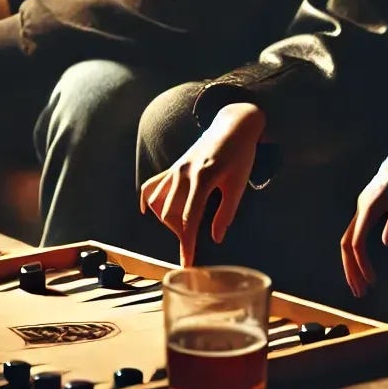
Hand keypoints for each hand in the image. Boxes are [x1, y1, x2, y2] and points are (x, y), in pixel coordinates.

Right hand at [139, 102, 265, 266]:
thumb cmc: (240, 155)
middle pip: (170, 212)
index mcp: (204, 177)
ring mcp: (176, 168)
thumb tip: (215, 238)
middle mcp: (184, 172)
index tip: (187, 262)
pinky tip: (148, 212)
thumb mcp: (238, 185)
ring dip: (167, 219)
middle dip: (180, 232)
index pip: (190, 217)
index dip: (188, 242)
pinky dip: (147, 200)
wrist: (234, 126)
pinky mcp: (174, 167)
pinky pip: (151, 185)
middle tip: (193, 243)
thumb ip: (226, 213)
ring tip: (183, 225)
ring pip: (158, 202)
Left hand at [340, 144, 387, 297]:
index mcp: (367, 209)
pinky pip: (359, 241)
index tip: (363, 281)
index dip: (355, 261)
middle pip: (347, 244)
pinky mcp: (368, 209)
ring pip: (349, 245)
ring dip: (353, 269)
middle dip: (350, 270)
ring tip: (362, 288)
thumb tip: (385, 244)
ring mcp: (362, 208)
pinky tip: (370, 275)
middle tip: (358, 292)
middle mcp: (361, 209)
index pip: (354, 239)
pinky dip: (361, 261)